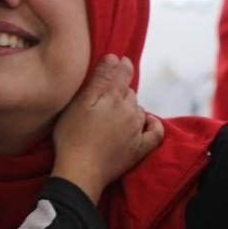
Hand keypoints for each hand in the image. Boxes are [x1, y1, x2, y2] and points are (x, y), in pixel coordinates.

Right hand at [51, 54, 163, 202]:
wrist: (80, 171)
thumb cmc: (72, 136)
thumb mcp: (80, 103)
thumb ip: (99, 79)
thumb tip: (114, 57)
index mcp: (114, 97)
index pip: (123, 72)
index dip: (120, 65)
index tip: (118, 61)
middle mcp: (130, 111)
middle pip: (129, 92)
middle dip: (120, 90)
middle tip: (104, 97)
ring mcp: (137, 131)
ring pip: (138, 110)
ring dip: (130, 108)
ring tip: (114, 114)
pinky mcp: (139, 149)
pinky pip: (155, 132)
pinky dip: (152, 125)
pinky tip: (147, 123)